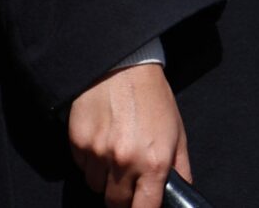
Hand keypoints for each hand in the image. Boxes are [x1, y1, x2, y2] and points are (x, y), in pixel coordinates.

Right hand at [68, 61, 189, 207]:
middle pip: (115, 203)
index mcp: (154, 164)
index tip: (140, 207)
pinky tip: (99, 141)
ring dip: (103, 178)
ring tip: (112, 157)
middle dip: (121, 198)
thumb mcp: (177, 134)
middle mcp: (125, 161)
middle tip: (126, 182)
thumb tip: (180, 195)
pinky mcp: (77, 139)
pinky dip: (89, 160)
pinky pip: (80, 164)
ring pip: (94, 185)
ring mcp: (98, 151)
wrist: (122, 65)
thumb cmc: (153, 98)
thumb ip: (181, 170)